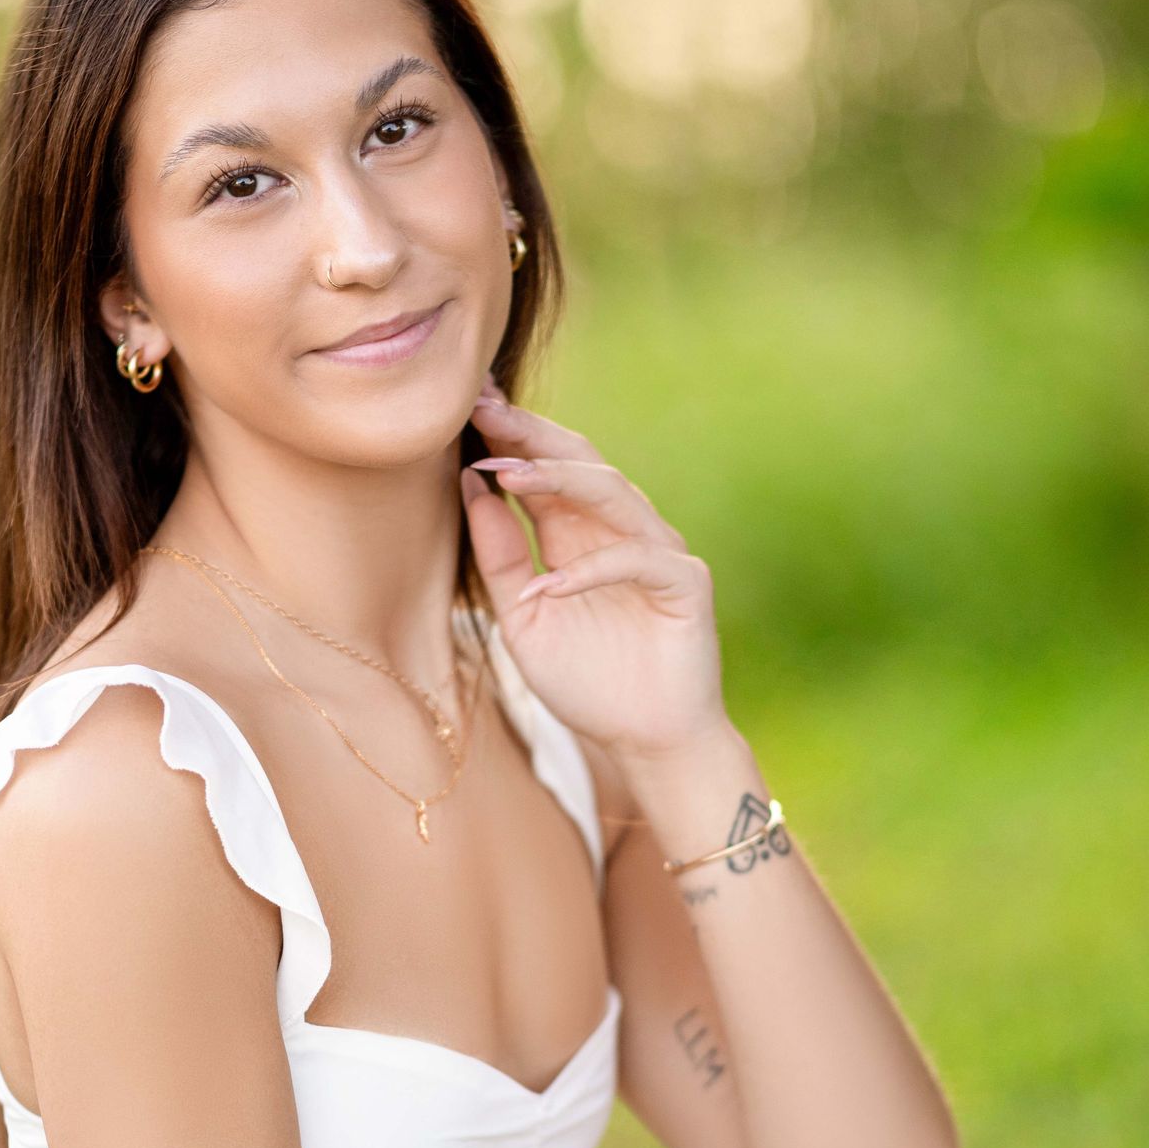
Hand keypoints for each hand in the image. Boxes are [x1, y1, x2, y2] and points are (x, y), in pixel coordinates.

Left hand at [459, 383, 724, 759]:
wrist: (647, 743)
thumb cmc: (588, 682)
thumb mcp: (523, 618)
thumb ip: (500, 556)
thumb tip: (470, 483)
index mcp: (576, 533)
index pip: (543, 467)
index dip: (507, 435)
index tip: (463, 404)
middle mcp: (618, 530)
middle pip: (579, 460)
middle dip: (532, 433)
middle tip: (484, 408)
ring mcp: (657, 551)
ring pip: (613, 493)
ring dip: (559, 480)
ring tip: (507, 475)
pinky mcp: (685, 584)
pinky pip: (639, 561)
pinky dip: (593, 571)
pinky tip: (548, 586)